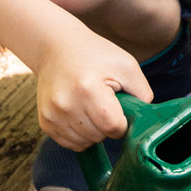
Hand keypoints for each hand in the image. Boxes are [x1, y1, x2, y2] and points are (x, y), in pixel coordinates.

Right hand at [36, 30, 148, 151]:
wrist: (57, 47)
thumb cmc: (96, 55)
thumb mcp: (127, 65)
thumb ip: (143, 93)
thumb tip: (146, 121)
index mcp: (88, 89)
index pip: (112, 127)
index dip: (122, 123)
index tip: (121, 109)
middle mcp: (65, 104)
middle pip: (99, 136)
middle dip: (108, 126)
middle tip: (105, 103)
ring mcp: (52, 114)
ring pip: (84, 144)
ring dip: (94, 132)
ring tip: (92, 107)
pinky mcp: (45, 121)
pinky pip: (70, 143)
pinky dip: (80, 134)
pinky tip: (80, 113)